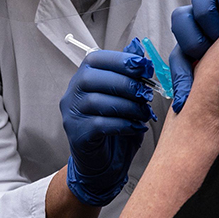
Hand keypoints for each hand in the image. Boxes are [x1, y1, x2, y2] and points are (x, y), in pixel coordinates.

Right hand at [61, 38, 154, 206]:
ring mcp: (71, 114)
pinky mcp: (77, 135)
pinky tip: (136, 126)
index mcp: (83, 77)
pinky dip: (122, 123)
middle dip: (125, 83)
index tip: (144, 67)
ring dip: (127, 105)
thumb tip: (140, 54)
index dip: (120, 60)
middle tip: (147, 92)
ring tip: (144, 112)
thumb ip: (129, 76)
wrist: (102, 163)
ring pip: (96, 101)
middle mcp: (72, 93)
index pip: (95, 59)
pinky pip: (99, 124)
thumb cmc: (114, 125)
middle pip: (92, 78)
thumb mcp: (124, 98)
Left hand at [169, 0, 218, 111]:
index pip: (178, 55)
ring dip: (205, 16)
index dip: (179, 76)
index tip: (185, 100)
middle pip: (181, 18)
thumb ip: (217, 90)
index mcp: (201, 44)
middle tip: (205, 53)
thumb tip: (198, 122)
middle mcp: (208, 23)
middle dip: (190, 38)